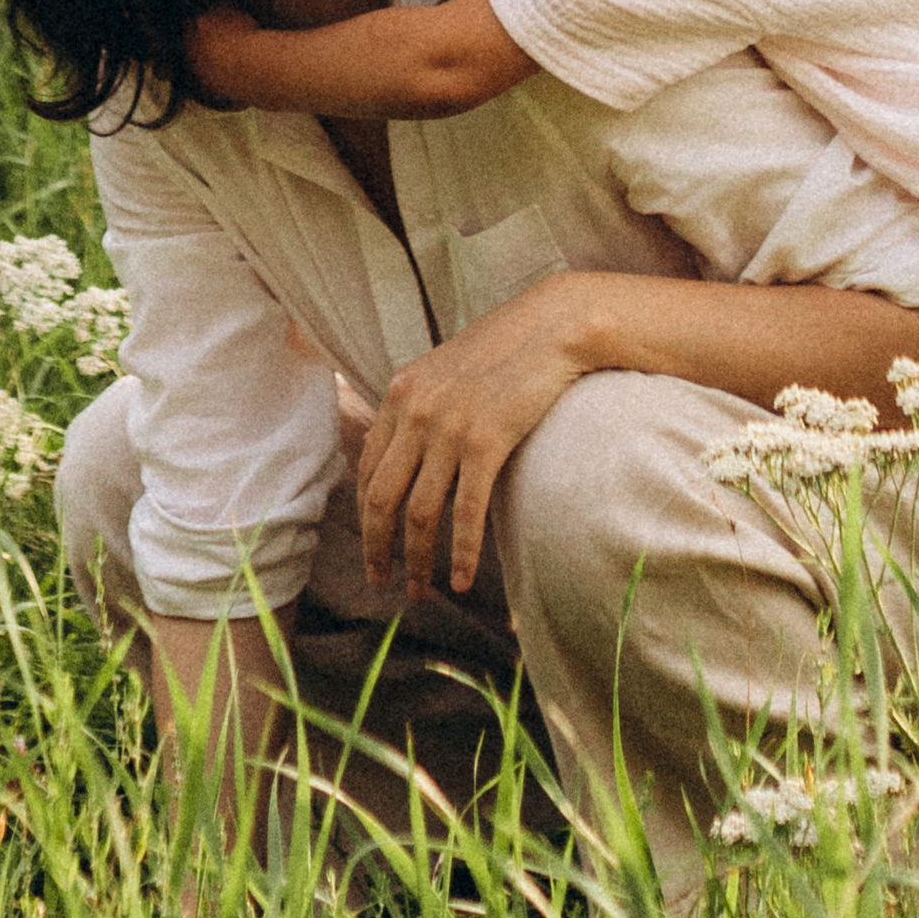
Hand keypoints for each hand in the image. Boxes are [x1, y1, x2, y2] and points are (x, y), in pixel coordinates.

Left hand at [356, 275, 606, 596]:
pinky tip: (463, 581)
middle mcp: (415, 411)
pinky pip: (465, 512)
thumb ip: (421, 406)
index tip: (372, 547)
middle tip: (383, 583)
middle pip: (381, 497)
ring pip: (419, 513)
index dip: (365, 517)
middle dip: (378, 548)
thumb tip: (410, 454)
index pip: (368, 470)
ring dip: (417, 562)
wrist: (553, 325)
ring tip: (421, 592)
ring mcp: (448, 426)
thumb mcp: (447, 370)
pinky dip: (462, 553)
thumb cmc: (506, 349)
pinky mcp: (485, 441)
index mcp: (400, 393)